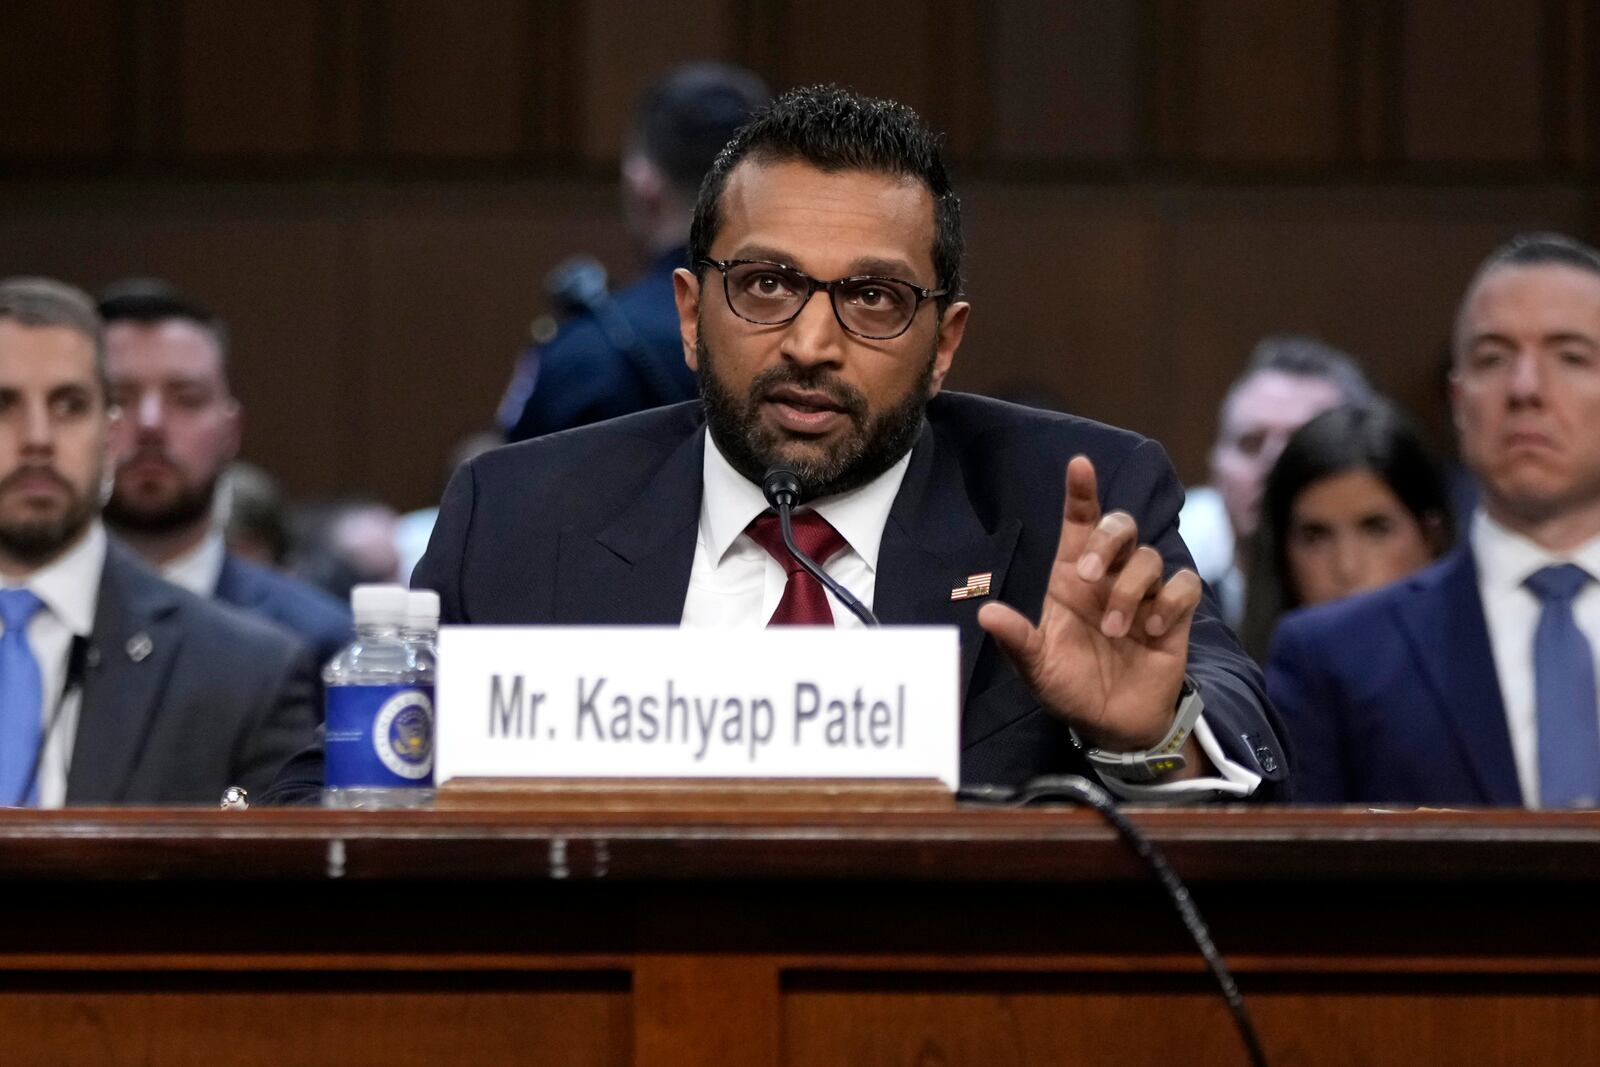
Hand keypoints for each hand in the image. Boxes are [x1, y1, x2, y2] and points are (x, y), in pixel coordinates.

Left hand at [978, 455, 1201, 751]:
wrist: (1111, 724)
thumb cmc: (1069, 686)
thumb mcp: (1035, 668)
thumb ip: (1015, 640)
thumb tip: (985, 613)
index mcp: (1071, 578)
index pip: (1079, 522)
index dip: (1081, 492)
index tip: (1079, 465)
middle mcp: (1109, 577)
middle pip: (1120, 525)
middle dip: (1106, 541)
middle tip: (1089, 576)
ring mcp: (1143, 594)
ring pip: (1149, 556)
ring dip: (1130, 591)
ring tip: (1116, 631)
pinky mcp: (1174, 614)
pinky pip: (1183, 583)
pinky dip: (1169, 601)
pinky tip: (1153, 629)